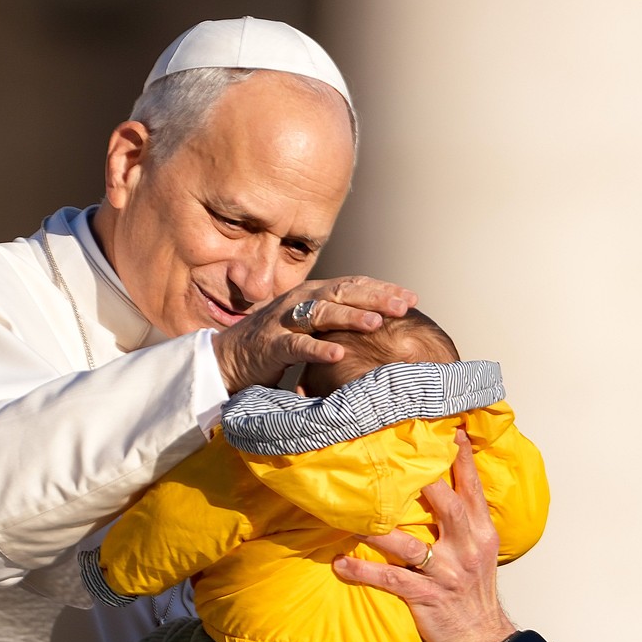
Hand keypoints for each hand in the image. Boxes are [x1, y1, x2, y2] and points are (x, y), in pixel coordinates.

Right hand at [211, 276, 416, 392]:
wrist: (229, 356)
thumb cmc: (277, 342)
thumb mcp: (310, 325)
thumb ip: (337, 320)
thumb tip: (380, 322)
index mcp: (313, 294)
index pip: (353, 285)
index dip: (382, 289)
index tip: (412, 297)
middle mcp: (300, 301)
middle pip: (342, 293)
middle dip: (374, 298)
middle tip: (404, 305)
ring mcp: (283, 321)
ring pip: (321, 314)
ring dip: (349, 317)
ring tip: (375, 323)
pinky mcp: (271, 345)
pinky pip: (297, 345)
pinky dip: (318, 349)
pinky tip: (338, 353)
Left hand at [332, 430, 514, 641]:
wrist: (486, 641)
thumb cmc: (475, 592)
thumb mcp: (480, 550)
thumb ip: (465, 519)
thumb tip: (439, 484)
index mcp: (482, 532)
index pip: (472, 488)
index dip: (462, 458)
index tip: (449, 430)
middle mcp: (468, 548)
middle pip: (448, 506)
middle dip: (424, 483)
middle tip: (394, 461)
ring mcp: (447, 574)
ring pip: (410, 545)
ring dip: (378, 531)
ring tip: (351, 517)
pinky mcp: (427, 597)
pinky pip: (390, 580)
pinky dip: (363, 572)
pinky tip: (341, 564)